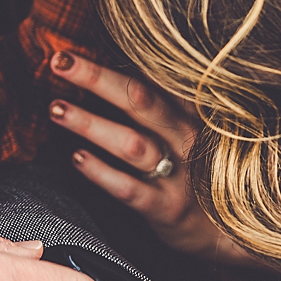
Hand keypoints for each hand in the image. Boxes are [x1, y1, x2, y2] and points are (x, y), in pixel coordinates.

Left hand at [47, 52, 256, 270]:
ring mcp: (180, 173)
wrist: (223, 229)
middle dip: (97, 78)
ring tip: (57, 109)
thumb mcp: (183, 125)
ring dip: (92, 124)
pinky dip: (102, 173)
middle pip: (140, 99)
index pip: (151, 75)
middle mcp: (186, 136)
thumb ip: (155, 96)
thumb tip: (107, 65)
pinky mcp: (167, 207)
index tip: (73, 50)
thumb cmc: (191, 166)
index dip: (114, 59)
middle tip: (60, 63)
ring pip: (132, 143)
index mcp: (189, 109)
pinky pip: (131, 188)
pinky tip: (77, 158)